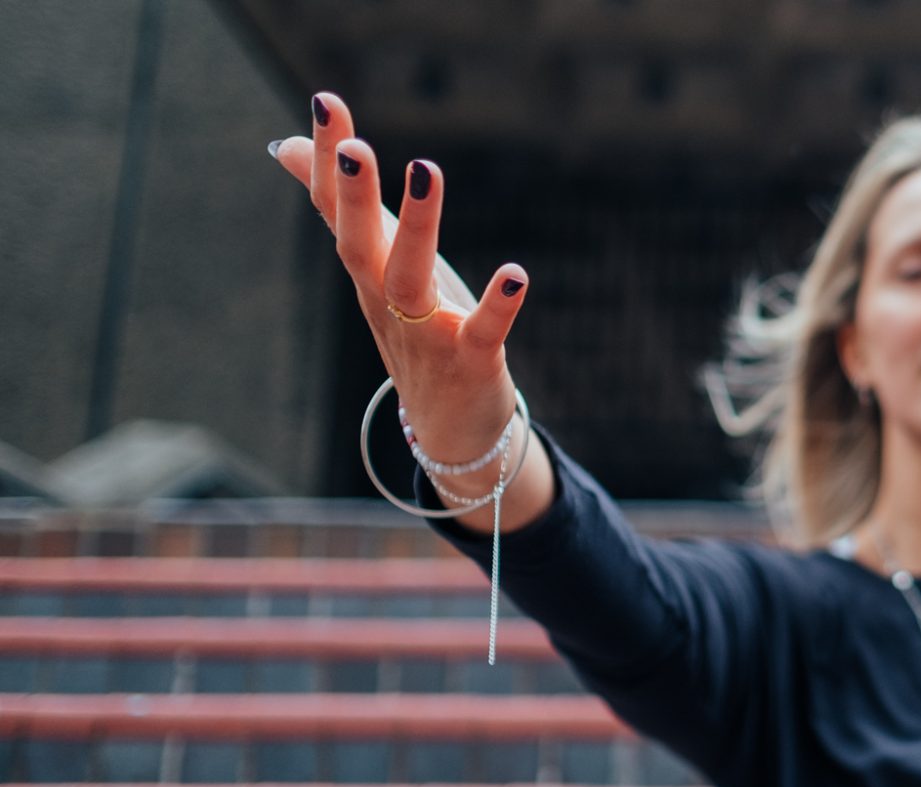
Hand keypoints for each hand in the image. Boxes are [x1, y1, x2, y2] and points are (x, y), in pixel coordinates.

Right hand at [269, 92, 531, 462]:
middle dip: (353, 195)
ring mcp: (426, 334)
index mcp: (366, 272)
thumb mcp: (376, 264)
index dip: (328, 160)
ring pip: (410, 280)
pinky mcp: (471, 362)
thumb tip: (283, 144)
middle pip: (359, 244)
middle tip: (353, 143)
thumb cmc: (415, 331)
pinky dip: (498, 305)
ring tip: (426, 169)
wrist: (448, 429)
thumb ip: (342, 205)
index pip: (336, 211)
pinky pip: (482, 332)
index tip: (325, 102)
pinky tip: (516, 274)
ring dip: (418, 227)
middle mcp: (386, 300)